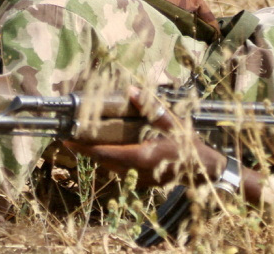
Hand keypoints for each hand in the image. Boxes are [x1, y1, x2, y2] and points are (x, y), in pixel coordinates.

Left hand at [63, 87, 228, 188]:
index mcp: (143, 155)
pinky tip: (105, 150)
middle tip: (69, 139)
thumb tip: (131, 90)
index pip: (107, 153)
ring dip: (97, 156)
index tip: (68, 140)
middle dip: (86, 151)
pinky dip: (110, 161)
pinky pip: (120, 171)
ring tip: (82, 143)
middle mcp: (138, 171)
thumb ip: (151, 107)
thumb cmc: (189, 143)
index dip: (85, 148)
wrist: (204, 169)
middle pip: (104, 162)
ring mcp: (140, 180)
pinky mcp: (143, 183)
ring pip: (111, 168)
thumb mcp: (173, 122)